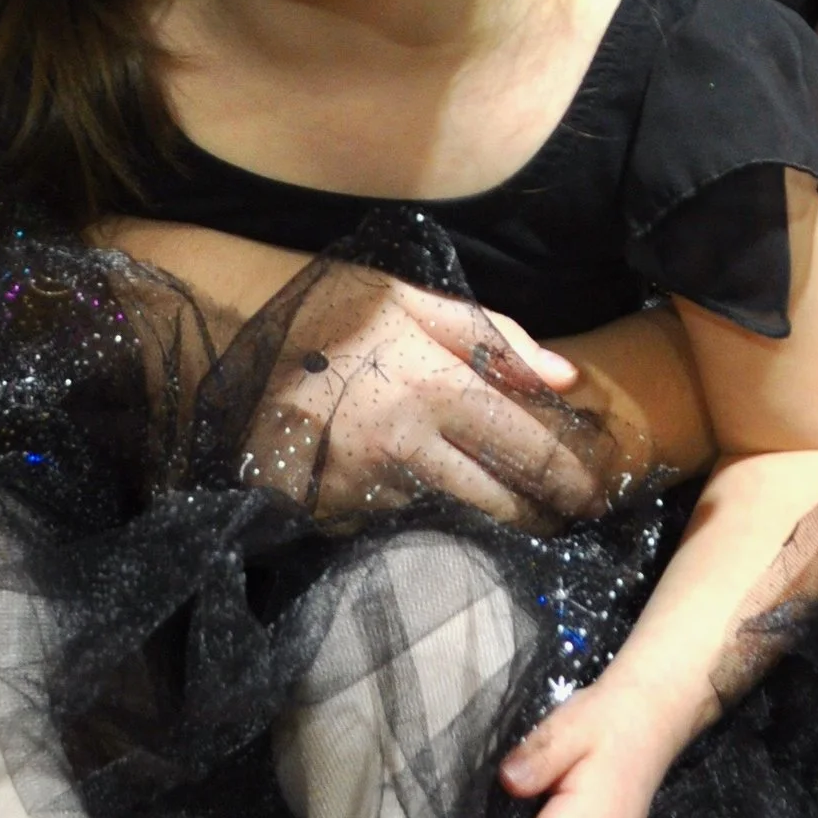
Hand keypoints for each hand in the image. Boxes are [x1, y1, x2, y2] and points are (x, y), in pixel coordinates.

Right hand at [292, 279, 618, 524]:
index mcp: (435, 386)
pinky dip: (414, 509)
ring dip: (478, 513)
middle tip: (567, 517)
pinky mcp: (329, 510)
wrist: (221, 340)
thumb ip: (493, 335)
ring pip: (448, 513)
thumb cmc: (325, 310)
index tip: (596, 492)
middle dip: (540, 514)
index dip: (570, 477)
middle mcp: (407, 446)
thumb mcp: (408, 299)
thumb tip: (565, 378)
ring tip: (502, 505)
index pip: (527, 448)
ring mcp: (365, 485)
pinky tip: (415, 489)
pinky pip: (392, 518)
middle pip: (498, 501)